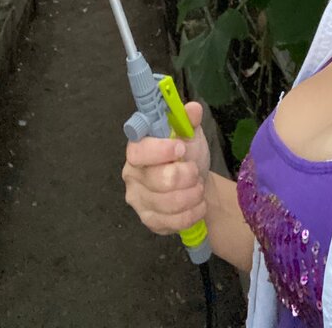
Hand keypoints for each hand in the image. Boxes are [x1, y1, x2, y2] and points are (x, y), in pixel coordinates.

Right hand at [122, 100, 210, 235]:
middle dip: (185, 176)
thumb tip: (193, 108)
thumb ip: (189, 120)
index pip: (138, 150)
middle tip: (195, 171)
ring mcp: (139, 200)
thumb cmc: (188, 155)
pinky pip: (173, 221)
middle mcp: (132, 175)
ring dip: (192, 195)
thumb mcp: (190, 133)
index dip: (159, 150)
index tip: (182, 148)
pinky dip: (193, 212)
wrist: (197, 184)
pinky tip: (198, 204)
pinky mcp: (149, 221)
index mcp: (138, 148)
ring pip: (168, 203)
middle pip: (157, 180)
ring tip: (198, 187)